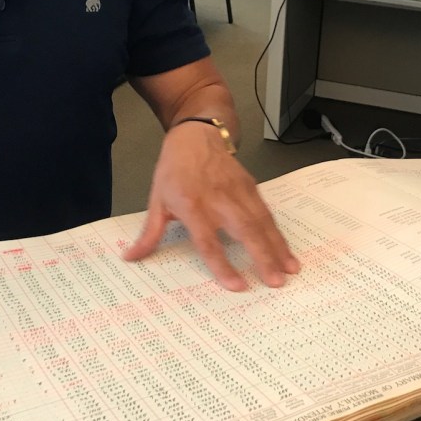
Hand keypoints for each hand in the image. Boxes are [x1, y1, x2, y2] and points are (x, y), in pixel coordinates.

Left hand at [123, 121, 299, 289]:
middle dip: (262, 256)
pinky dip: (278, 232)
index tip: (237, 286)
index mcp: (191, 205)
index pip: (208, 241)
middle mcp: (218, 199)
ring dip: (277, 247)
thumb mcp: (156, 200)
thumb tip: (130, 258)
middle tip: (276, 281)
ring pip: (262, 222)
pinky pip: (267, 213)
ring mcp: (238, 191)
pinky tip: (286, 250)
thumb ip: (150, 233)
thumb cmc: (174, 169)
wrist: (196, 135)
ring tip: (290, 270)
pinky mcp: (251, 186)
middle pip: (244, 230)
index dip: (222, 264)